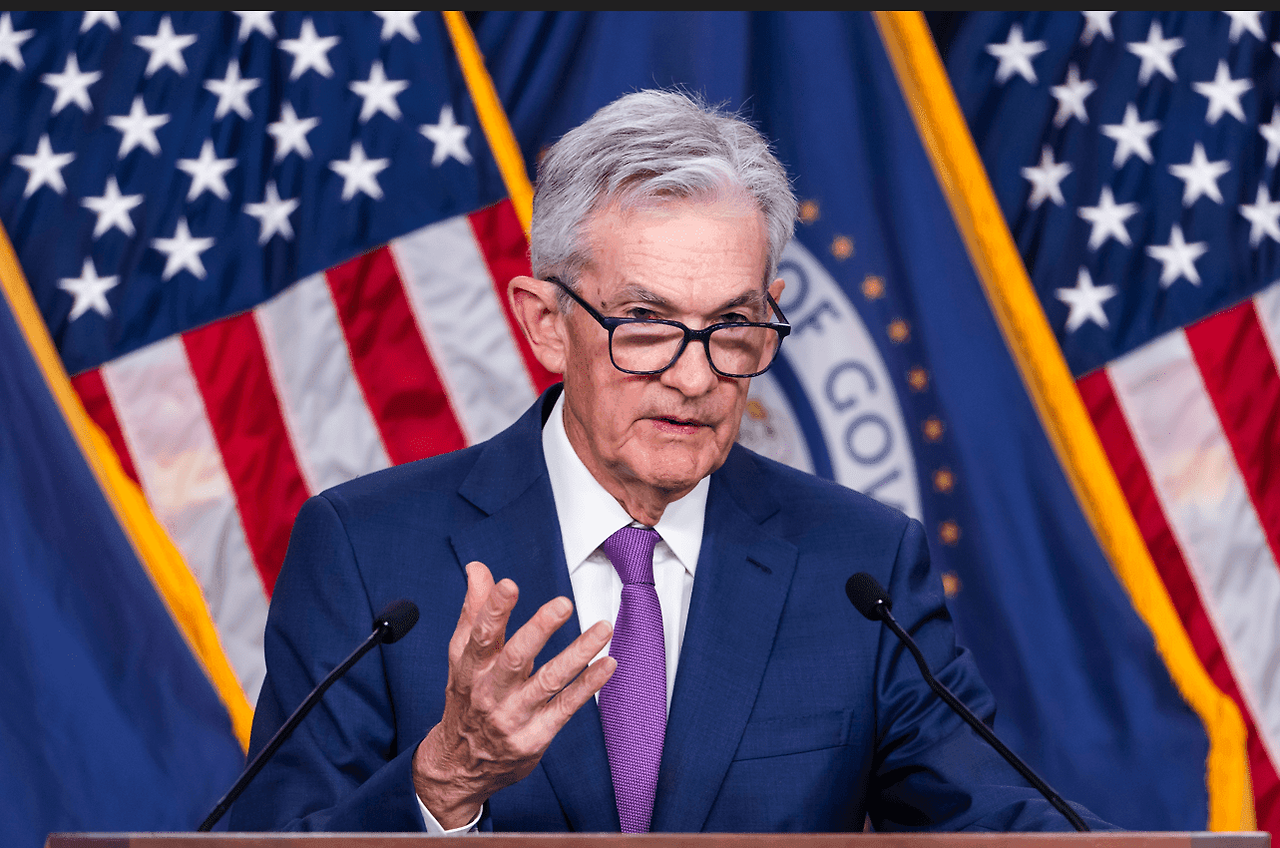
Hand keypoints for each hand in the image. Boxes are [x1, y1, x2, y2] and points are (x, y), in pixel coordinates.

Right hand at [412, 561, 614, 827]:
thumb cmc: (467, 698)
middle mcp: (490, 692)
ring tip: (603, 627)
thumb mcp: (462, 657)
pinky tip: (607, 664)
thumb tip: (478, 569)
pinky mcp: (535, 736)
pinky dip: (588, 686)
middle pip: (515, 657)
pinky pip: (566, 707)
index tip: (508, 584)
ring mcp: (514, 716)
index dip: (493, 610)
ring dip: (578, 653)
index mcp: (470, 668)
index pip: (480, 635)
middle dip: (539, 629)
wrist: (461, 764)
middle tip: (563, 603)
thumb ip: (474, 611)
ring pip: (549, 681)